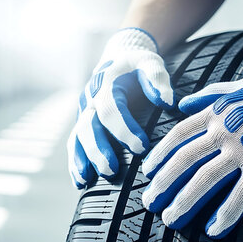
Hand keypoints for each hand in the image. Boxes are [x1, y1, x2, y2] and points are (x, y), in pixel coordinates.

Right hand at [67, 28, 173, 187]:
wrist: (117, 60)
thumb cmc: (138, 66)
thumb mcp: (150, 64)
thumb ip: (157, 80)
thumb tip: (168, 102)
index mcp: (105, 85)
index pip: (111, 110)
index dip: (124, 129)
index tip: (141, 147)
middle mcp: (89, 100)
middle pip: (87, 127)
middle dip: (98, 150)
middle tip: (111, 170)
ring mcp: (83, 113)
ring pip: (77, 138)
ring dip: (82, 160)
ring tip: (88, 180)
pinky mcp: (82, 124)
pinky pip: (75, 144)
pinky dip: (76, 163)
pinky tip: (81, 182)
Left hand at [142, 44, 242, 237]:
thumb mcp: (241, 86)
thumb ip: (209, 95)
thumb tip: (181, 103)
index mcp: (218, 111)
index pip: (179, 135)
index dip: (160, 156)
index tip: (147, 173)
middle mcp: (226, 129)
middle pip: (184, 160)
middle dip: (163, 184)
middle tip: (149, 204)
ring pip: (206, 179)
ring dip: (185, 202)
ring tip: (170, 220)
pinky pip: (242, 194)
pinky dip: (226, 213)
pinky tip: (213, 230)